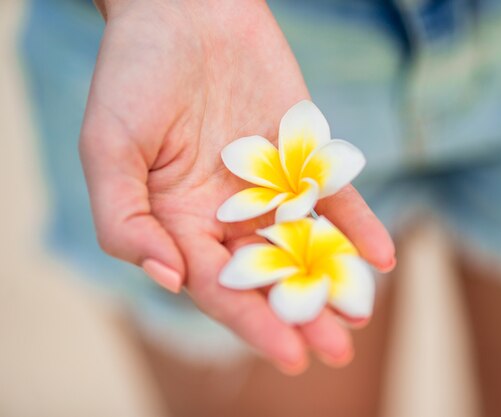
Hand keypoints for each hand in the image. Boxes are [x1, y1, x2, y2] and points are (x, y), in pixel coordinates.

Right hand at [80, 0, 394, 372]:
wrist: (186, 8)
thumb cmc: (135, 73)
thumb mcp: (109, 146)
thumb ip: (124, 220)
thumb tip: (169, 278)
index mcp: (177, 222)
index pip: (217, 286)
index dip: (251, 323)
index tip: (290, 354)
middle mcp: (225, 213)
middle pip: (266, 275)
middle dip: (299, 313)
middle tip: (335, 351)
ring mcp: (268, 186)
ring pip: (303, 243)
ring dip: (331, 280)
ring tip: (358, 318)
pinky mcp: (301, 155)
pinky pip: (333, 196)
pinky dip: (357, 224)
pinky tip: (381, 257)